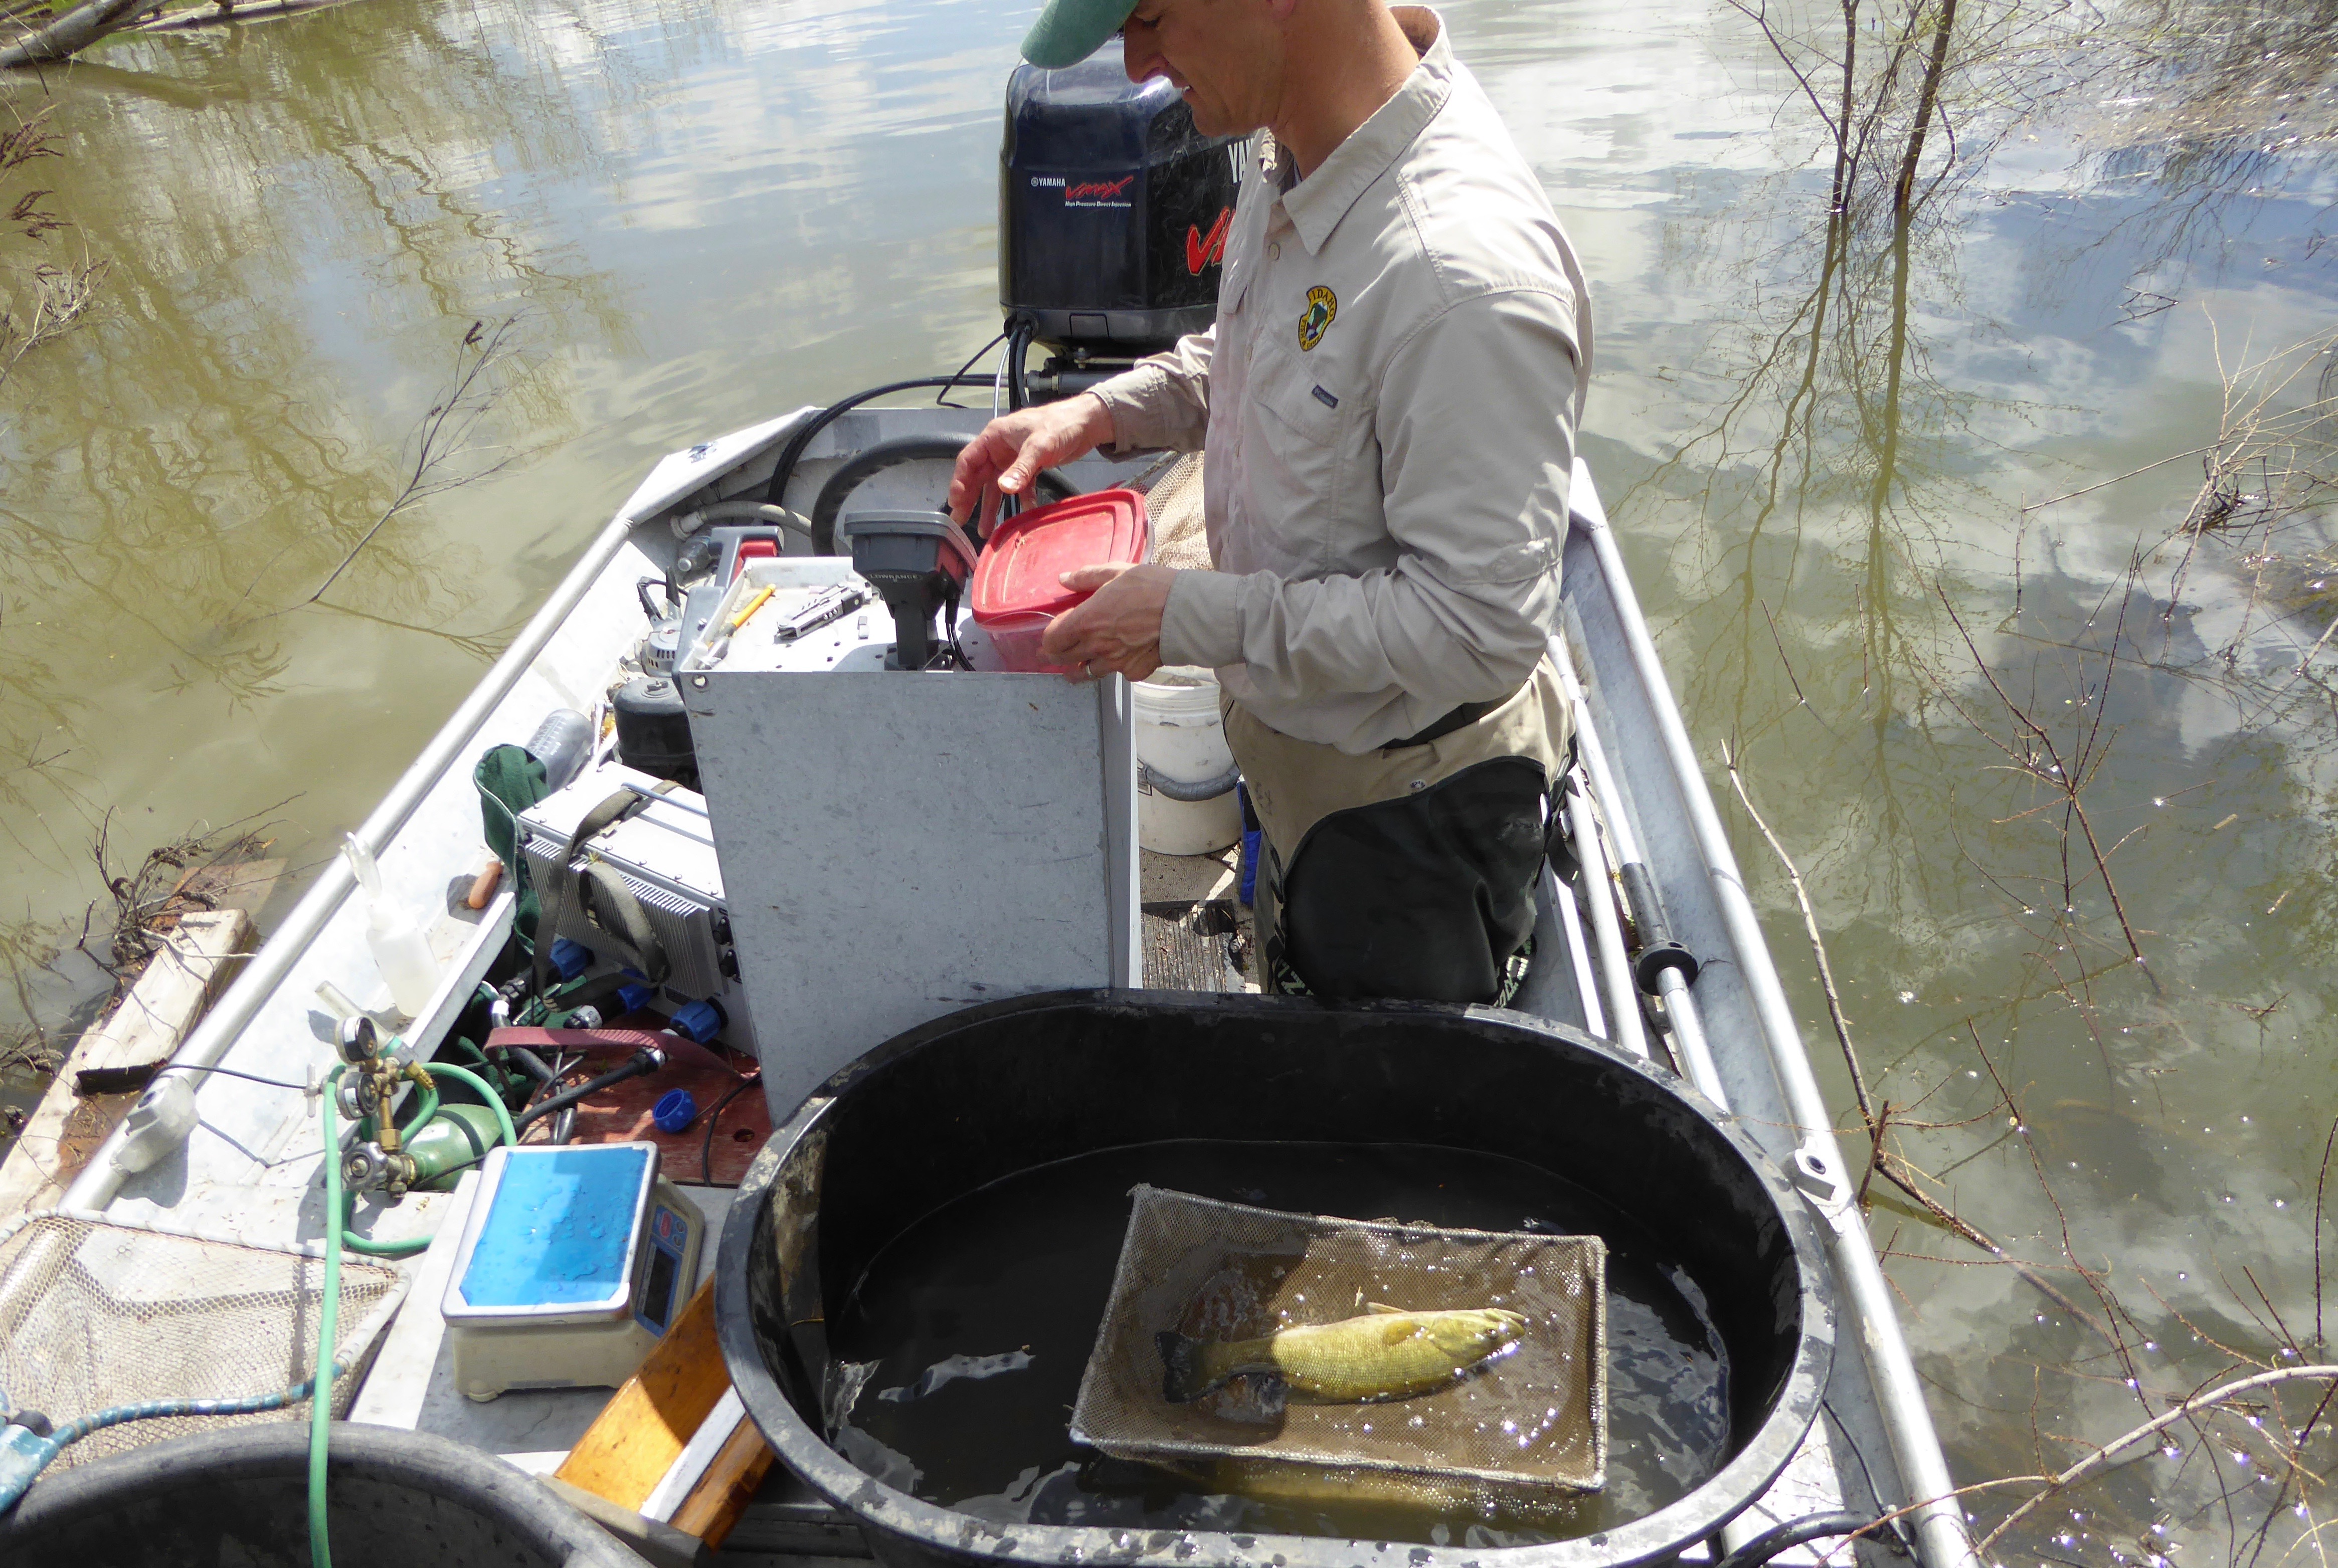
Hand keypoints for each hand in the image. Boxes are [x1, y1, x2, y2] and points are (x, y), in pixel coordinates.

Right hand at [946, 393, 1116, 535]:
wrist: (1086, 422)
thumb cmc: (1060, 424)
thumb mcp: (1039, 446)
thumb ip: (1021, 468)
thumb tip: (1004, 489)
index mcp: (995, 436)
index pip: (969, 460)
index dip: (960, 482)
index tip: (956, 502)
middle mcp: (1000, 448)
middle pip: (979, 476)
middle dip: (970, 499)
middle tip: (961, 520)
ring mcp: (1014, 459)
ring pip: (998, 486)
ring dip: (992, 506)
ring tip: (984, 529)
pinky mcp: (1030, 467)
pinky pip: (1020, 487)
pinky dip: (1021, 500)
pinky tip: (1022, 514)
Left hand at [1041, 563, 1173, 682]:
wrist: (1186, 612)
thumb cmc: (1152, 588)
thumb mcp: (1117, 572)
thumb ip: (1087, 577)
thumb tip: (1064, 579)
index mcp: (1086, 622)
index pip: (1052, 640)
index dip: (1049, 637)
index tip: (1054, 633)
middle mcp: (1096, 647)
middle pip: (1063, 660)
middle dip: (1056, 656)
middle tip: (1055, 653)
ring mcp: (1115, 663)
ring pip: (1087, 673)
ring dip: (1080, 667)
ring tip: (1079, 663)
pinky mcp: (1134, 671)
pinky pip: (1117, 673)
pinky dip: (1114, 667)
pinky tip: (1118, 659)